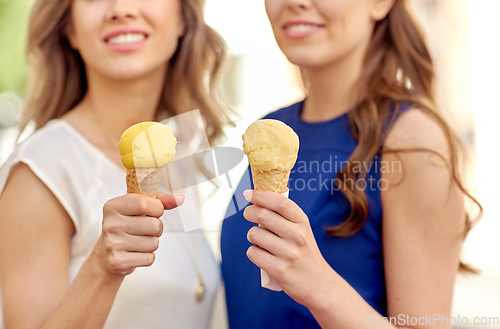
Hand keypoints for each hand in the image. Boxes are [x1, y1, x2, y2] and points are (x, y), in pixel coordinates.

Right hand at [91, 193, 183, 278]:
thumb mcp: (138, 208)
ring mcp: (113, 244)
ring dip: (152, 243)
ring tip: (138, 241)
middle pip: (154, 225)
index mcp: (113, 206)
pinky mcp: (118, 262)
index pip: (145, 203)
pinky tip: (135, 253)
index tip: (152, 211)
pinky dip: (147, 256)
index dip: (157, 208)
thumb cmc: (126, 226)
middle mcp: (111, 224)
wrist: (106, 255)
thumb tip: (180, 198)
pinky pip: (149, 258)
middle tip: (144, 230)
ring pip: (154, 243)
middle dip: (157, 228)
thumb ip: (160, 200)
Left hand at [243, 190, 335, 308]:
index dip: (261, 195)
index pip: (280, 202)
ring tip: (260, 240)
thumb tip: (258, 199)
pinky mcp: (279, 270)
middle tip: (249, 214)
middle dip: (249, 212)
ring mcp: (289, 253)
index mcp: (303, 223)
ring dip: (251, 235)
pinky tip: (262, 255)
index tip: (249, 194)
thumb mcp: (302, 230)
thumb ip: (284, 216)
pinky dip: (253, 252)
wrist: (318, 284)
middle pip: (263, 215)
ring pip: (254, 234)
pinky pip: (253, 253)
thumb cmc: (304, 253)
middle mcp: (297, 236)